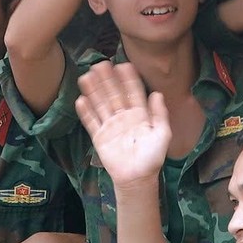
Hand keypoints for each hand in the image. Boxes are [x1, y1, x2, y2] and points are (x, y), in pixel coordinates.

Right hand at [75, 61, 170, 188]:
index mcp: (139, 114)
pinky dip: (85, 112)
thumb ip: (160, 114)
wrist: (138, 179)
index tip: (123, 65)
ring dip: (94, 90)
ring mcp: (110, 126)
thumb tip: (157, 94)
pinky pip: (91, 122)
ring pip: (100, 104)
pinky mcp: (99, 137)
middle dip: (107, 80)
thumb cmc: (152, 158)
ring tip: (87, 76)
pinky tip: (81, 100)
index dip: (128, 79)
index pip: (133, 93)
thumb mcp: (162, 134)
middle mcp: (123, 117)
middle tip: (100, 64)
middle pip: (114, 95)